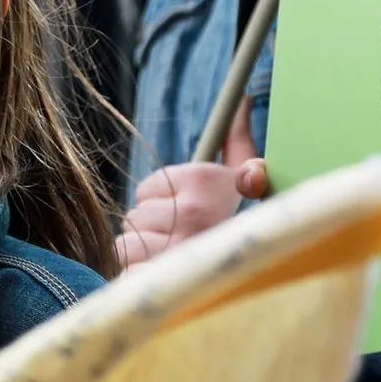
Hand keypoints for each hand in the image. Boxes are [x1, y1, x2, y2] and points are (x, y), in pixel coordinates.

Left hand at [121, 109, 268, 267]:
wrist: (255, 284)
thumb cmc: (239, 225)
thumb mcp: (244, 178)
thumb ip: (236, 138)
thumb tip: (242, 97)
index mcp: (206, 181)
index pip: (144, 189)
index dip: (161, 203)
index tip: (188, 213)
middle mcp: (193, 213)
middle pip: (133, 217)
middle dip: (152, 231)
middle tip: (184, 242)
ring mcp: (177, 249)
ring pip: (124, 244)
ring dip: (145, 256)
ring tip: (176, 263)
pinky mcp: (161, 280)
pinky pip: (125, 271)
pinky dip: (140, 279)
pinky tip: (166, 280)